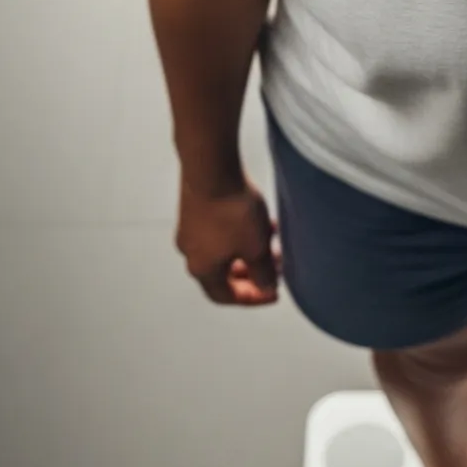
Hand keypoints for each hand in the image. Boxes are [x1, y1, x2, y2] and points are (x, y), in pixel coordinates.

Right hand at [175, 173, 280, 304]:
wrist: (212, 168)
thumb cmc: (232, 211)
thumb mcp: (256, 248)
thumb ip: (263, 272)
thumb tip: (266, 286)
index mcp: (202, 268)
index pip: (224, 295)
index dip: (251, 298)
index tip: (273, 292)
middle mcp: (191, 251)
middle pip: (224, 273)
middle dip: (253, 273)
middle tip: (276, 270)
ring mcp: (190, 228)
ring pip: (225, 249)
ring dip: (250, 251)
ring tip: (275, 245)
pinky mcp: (196, 208)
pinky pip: (221, 230)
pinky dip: (242, 233)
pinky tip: (264, 222)